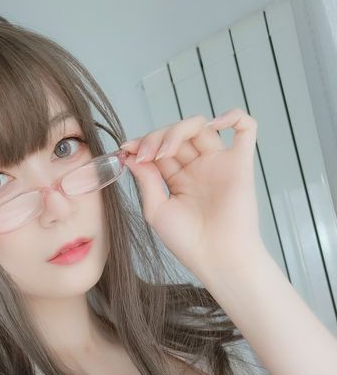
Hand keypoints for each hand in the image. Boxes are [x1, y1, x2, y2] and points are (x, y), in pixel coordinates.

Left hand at [121, 108, 266, 278]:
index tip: (127, 150)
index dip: (143, 143)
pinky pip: (246, 128)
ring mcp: (218, 164)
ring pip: (202, 126)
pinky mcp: (240, 164)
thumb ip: (146, 180)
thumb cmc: (187, 241)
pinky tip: (214, 124)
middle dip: (156, 137)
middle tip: (145, 154)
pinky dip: (233, 116)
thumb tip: (131, 154)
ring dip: (179, 129)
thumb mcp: (155, 209)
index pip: (159, 147)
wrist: (216, 258)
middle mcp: (198, 167)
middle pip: (177, 133)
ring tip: (164, 151)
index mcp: (177, 178)